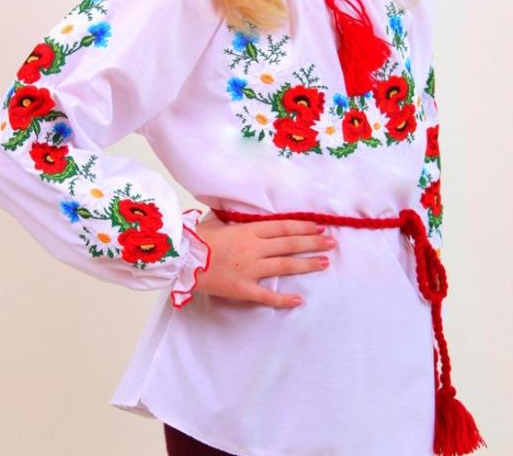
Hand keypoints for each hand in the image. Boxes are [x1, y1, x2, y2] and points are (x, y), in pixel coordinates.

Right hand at [193, 215, 335, 308]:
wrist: (181, 258)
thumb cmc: (195, 238)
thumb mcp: (215, 221)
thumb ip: (232, 219)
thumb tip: (238, 212)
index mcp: (247, 230)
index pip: (282, 227)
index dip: (302, 227)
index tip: (318, 226)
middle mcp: (254, 248)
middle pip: (289, 244)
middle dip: (312, 242)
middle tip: (331, 242)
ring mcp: (250, 269)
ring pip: (284, 265)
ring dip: (306, 264)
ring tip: (324, 262)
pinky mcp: (243, 289)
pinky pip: (267, 295)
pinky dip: (283, 298)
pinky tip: (299, 300)